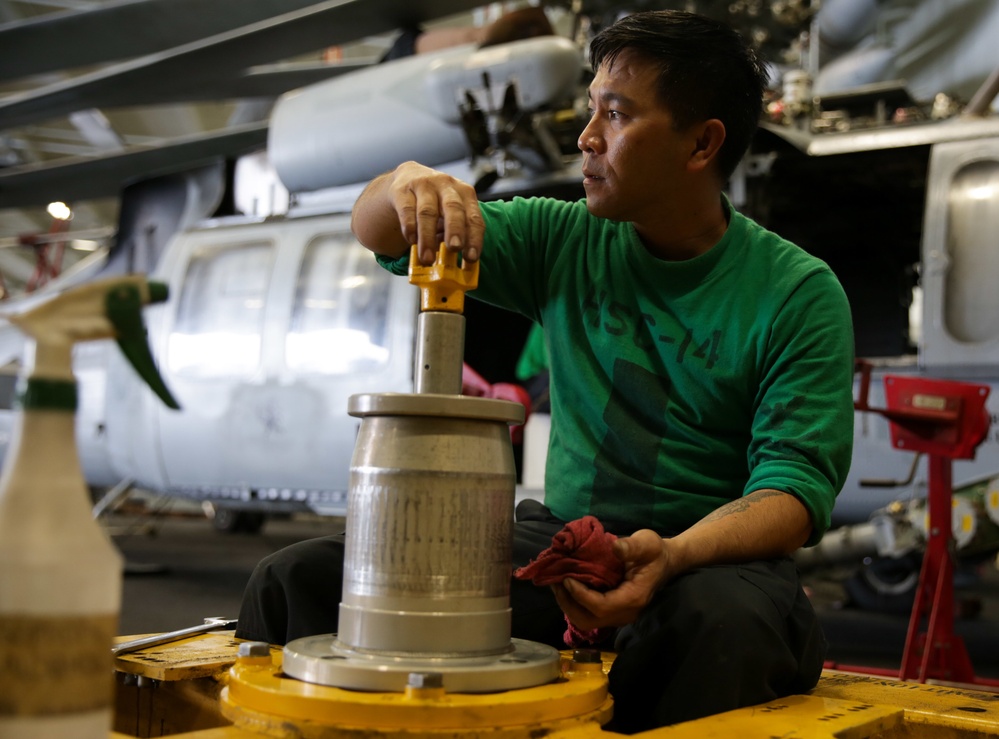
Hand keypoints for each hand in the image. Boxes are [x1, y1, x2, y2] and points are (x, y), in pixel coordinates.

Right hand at [387, 162, 484, 264]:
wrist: (408, 178)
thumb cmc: (436, 202)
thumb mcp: (451, 213)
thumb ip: (456, 234)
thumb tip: (461, 267)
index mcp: (465, 193)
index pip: (474, 217)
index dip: (474, 238)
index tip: (471, 258)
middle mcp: (446, 186)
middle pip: (453, 208)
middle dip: (455, 230)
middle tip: (455, 249)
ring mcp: (423, 185)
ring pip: (427, 211)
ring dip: (427, 237)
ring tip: (427, 259)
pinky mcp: (402, 190)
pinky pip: (406, 210)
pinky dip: (410, 227)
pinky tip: (411, 240)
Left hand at [552, 529, 674, 631]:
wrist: (665, 562)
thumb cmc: (655, 552)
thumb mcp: (648, 543)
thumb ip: (632, 546)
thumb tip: (615, 547)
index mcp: (633, 599)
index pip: (601, 606)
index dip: (580, 595)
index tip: (567, 578)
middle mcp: (625, 613)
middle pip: (588, 620)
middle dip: (568, 603)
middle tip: (555, 582)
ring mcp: (618, 615)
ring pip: (585, 621)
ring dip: (568, 605)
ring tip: (557, 584)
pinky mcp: (612, 611)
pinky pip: (589, 614)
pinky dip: (574, 603)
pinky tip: (567, 586)